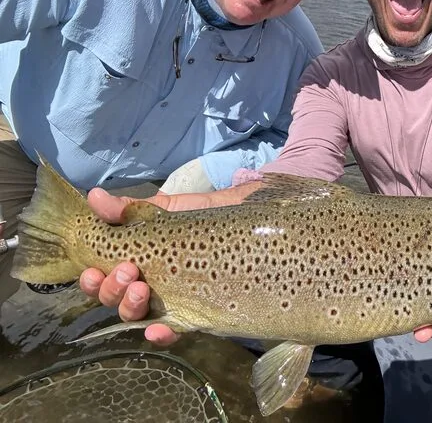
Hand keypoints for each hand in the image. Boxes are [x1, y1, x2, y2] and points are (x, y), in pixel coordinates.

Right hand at [79, 181, 261, 345]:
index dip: (91, 279)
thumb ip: (130, 208)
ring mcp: (169, 300)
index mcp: (134, 261)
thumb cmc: (200, 217)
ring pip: (137, 317)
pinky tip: (159, 328)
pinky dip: (161, 333)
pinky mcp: (195, 312)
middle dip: (112, 290)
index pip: (101, 278)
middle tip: (128, 271)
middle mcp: (146, 284)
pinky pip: (173, 331)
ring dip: (131, 307)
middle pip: (115, 300)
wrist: (243, 220)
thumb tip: (95, 196)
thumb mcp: (166, 209)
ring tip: (141, 288)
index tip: (92, 269)